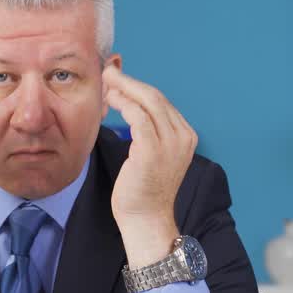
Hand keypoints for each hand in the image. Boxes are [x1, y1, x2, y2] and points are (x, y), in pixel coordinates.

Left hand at [103, 65, 196, 266]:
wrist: (146, 220)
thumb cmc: (143, 191)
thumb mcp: (152, 156)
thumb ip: (148, 132)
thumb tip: (129, 105)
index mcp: (186, 136)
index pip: (162, 103)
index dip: (138, 87)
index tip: (119, 80)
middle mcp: (183, 137)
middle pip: (156, 97)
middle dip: (130, 82)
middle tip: (108, 72)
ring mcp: (171, 143)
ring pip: (148, 101)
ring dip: (124, 88)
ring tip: (106, 82)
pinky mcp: (153, 149)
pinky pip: (138, 116)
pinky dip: (124, 103)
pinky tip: (112, 99)